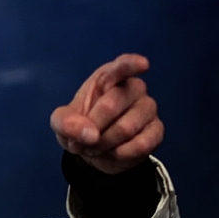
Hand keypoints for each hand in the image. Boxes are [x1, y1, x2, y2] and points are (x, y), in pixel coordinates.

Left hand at [51, 54, 163, 173]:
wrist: (94, 152)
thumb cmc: (81, 126)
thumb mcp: (62, 123)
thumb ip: (66, 123)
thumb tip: (90, 133)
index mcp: (109, 77)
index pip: (123, 66)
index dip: (132, 64)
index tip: (142, 64)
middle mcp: (133, 88)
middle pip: (111, 106)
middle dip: (91, 129)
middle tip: (85, 139)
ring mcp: (148, 108)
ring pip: (126, 128)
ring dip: (104, 144)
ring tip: (98, 146)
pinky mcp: (156, 131)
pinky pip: (141, 144)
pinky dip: (121, 153)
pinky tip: (116, 152)